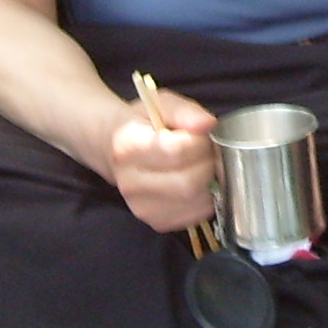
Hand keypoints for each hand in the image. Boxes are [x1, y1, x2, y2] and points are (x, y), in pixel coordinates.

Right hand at [106, 89, 215, 234]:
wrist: (117, 149)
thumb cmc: (143, 124)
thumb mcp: (161, 104)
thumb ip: (186, 112)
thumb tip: (208, 124)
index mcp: (128, 146)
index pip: (178, 151)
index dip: (201, 142)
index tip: (203, 135)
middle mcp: (130, 182)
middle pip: (188, 181)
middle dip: (209, 164)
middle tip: (208, 152)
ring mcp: (141, 207)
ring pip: (195, 201)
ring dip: (211, 182)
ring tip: (202, 166)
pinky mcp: (156, 222)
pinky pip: (196, 216)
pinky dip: (206, 199)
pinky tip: (197, 184)